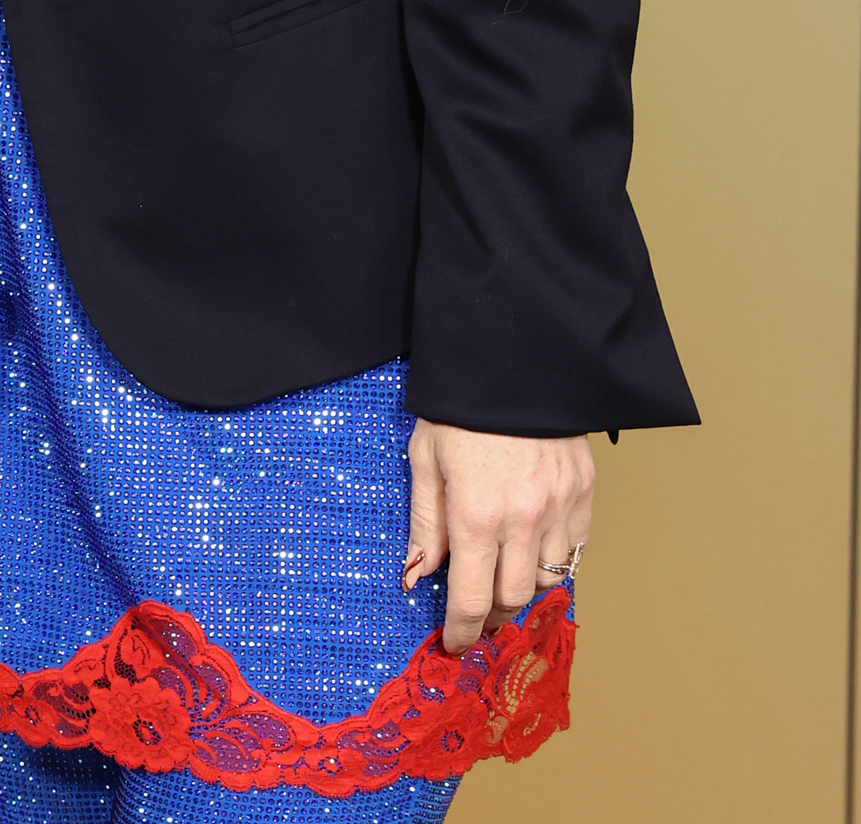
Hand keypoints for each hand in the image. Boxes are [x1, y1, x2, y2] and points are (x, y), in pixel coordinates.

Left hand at [403, 420, 594, 653]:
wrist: (510, 358)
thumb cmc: (459, 407)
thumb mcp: (425, 458)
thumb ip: (425, 523)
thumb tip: (416, 577)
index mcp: (476, 513)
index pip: (473, 599)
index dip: (462, 631)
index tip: (454, 644)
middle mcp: (524, 519)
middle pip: (514, 599)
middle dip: (492, 615)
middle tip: (475, 613)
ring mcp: (561, 507)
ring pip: (548, 580)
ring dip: (523, 588)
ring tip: (503, 578)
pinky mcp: (585, 493)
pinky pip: (575, 549)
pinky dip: (554, 559)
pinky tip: (532, 548)